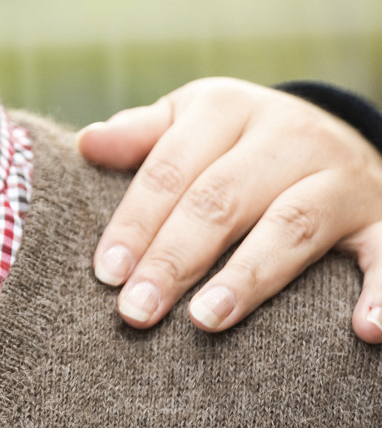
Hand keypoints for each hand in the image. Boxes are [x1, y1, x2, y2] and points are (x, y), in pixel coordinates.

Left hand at [78, 77, 381, 342]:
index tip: (107, 272)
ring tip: (205, 321)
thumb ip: (141, 136)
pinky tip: (363, 331)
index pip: (171, 169)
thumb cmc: (238, 138)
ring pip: (290, 226)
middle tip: (136, 310)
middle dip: (174, 258)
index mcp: (227, 108)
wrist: (337, 131)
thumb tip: (86, 144)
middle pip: (221, 200)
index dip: (135, 221)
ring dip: (247, 277)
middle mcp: (287, 136)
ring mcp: (340, 176)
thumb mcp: (191, 121)